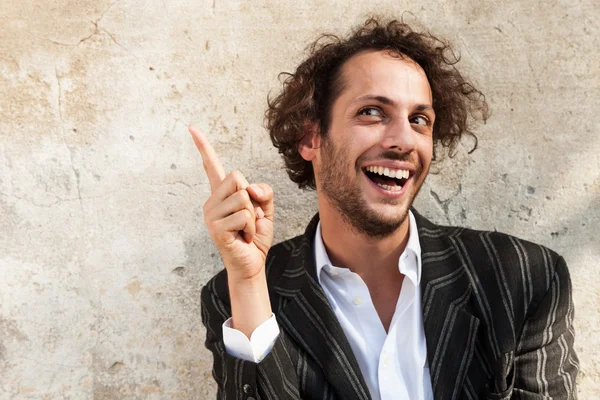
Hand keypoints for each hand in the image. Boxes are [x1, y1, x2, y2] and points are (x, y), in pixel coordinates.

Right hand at [189, 126, 273, 280]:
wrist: (252, 263)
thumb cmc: (255, 236)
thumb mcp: (265, 209)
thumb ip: (263, 192)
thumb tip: (250, 189)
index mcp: (222, 194)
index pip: (212, 166)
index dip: (203, 147)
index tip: (191, 128)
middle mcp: (212, 202)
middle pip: (237, 177)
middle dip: (251, 197)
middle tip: (248, 218)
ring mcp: (211, 215)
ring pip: (243, 198)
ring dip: (253, 216)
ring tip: (246, 229)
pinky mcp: (215, 228)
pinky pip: (244, 216)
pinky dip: (251, 228)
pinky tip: (244, 238)